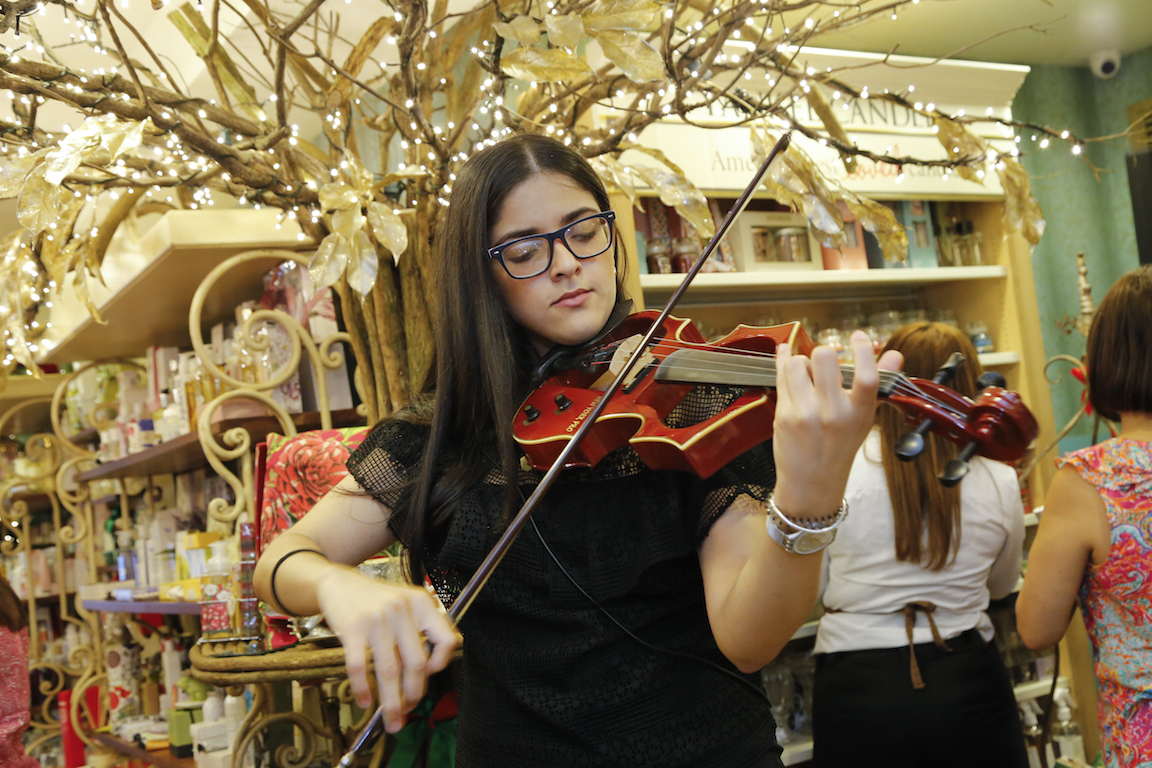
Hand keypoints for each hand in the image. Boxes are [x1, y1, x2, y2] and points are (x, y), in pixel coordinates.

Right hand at [316, 566, 458, 732]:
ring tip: (392, 719)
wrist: (340, 583)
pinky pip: (360, 668)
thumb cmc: (376, 600)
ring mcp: (377, 619)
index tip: (430, 676)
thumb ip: (421, 629)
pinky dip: (363, 690)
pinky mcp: (353, 629)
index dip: (441, 664)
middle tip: (409, 709)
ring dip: (392, 703)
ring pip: (390, 672)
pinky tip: (364, 701)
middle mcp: (403, 610)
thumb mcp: (407, 603)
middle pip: (417, 664)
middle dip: (414, 695)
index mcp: (422, 604)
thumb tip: (428, 672)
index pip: (446, 639)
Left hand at [772, 330, 902, 519]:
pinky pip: (780, 376)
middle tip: (825, 363)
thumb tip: (894, 354)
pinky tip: (787, 356)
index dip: (863, 350)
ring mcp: (805, 414)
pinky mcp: (783, 415)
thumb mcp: (864, 420)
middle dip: (824, 353)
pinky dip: (784, 362)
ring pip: (797, 364)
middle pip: (824, 358)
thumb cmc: (839, 449)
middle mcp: (833, 413)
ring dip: (801, 361)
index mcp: (859, 414)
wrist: (812, 483)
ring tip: (807, 373)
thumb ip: (876, 385)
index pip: (867, 376)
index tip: (858, 336)